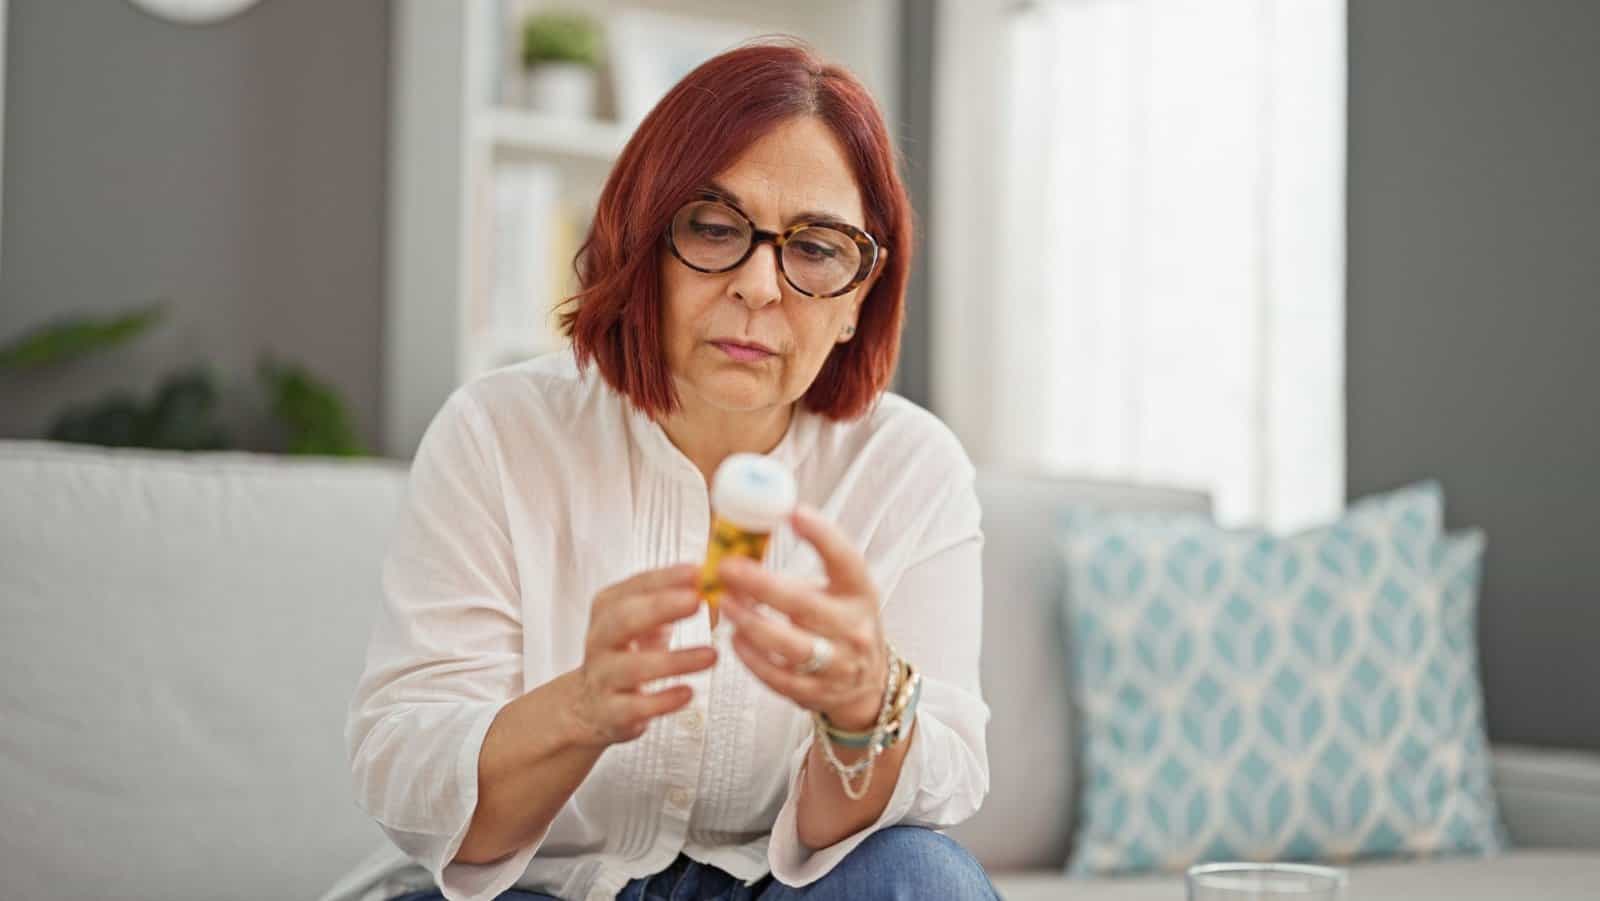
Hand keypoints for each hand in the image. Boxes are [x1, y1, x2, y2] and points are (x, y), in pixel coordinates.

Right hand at [567, 563, 717, 746]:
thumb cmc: (627, 654)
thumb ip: (676, 600)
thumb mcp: (645, 621)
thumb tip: (723, 579)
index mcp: (609, 608)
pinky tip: (688, 692)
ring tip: (711, 655)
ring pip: (633, 667)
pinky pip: (636, 707)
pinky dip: (663, 700)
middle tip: (697, 601)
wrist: (588, 705)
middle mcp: (601, 639)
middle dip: (661, 607)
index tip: (697, 571)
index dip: (665, 578)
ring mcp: (603, 676)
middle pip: (624, 618)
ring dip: (675, 660)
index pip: (635, 586)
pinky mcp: (612, 712)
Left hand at [717, 504, 888, 730]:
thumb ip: (798, 572)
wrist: (869, 681)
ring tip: (727, 605)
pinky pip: (778, 676)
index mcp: (859, 592)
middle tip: (727, 568)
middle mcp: (853, 628)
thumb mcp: (838, 591)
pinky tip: (735, 639)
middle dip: (761, 585)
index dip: (822, 536)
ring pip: (789, 646)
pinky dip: (752, 658)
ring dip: (751, 624)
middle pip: (804, 605)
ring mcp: (837, 664)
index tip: (795, 513)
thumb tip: (742, 547)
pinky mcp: (817, 692)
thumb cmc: (842, 623)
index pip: (846, 560)